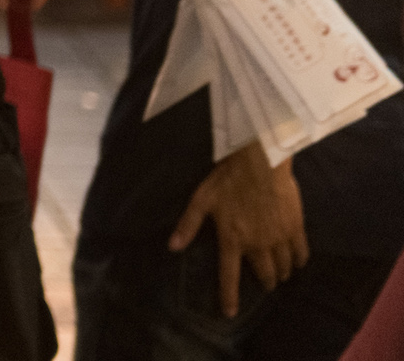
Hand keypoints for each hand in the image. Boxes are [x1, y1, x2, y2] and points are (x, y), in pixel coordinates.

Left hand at [169, 142, 306, 317]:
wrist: (260, 162)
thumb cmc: (227, 179)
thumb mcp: (201, 200)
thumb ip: (188, 225)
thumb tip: (173, 246)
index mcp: (232, 239)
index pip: (229, 275)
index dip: (229, 297)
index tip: (230, 313)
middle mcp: (257, 244)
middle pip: (265, 274)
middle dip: (265, 282)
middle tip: (265, 283)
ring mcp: (279, 237)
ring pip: (284, 266)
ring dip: (282, 273)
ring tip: (280, 274)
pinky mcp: (296, 228)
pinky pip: (302, 252)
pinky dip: (300, 261)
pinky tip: (298, 262)